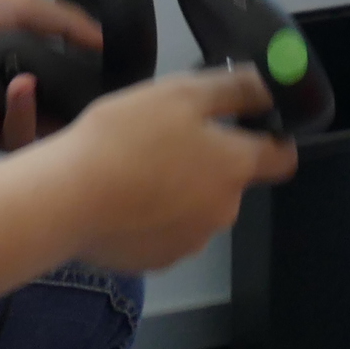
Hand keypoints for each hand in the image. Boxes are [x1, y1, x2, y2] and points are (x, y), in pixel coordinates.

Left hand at [0, 0, 101, 153]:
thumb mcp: (17, 3)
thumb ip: (65, 22)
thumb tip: (109, 41)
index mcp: (20, 72)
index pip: (60, 105)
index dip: (76, 109)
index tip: (91, 103)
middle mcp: (1, 102)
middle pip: (40, 133)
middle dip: (48, 119)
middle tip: (37, 90)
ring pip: (12, 145)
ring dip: (18, 118)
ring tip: (11, 88)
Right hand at [48, 68, 300, 274]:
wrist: (67, 200)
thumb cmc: (126, 138)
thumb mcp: (180, 93)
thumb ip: (233, 89)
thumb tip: (269, 87)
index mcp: (235, 167)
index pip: (282, 158)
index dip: (272, 138)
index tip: (248, 123)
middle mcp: (224, 210)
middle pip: (230, 180)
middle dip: (206, 161)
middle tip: (163, 138)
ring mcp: (191, 241)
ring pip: (196, 207)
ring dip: (178, 190)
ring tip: (134, 169)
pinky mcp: (157, 261)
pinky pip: (164, 232)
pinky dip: (151, 216)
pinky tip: (120, 200)